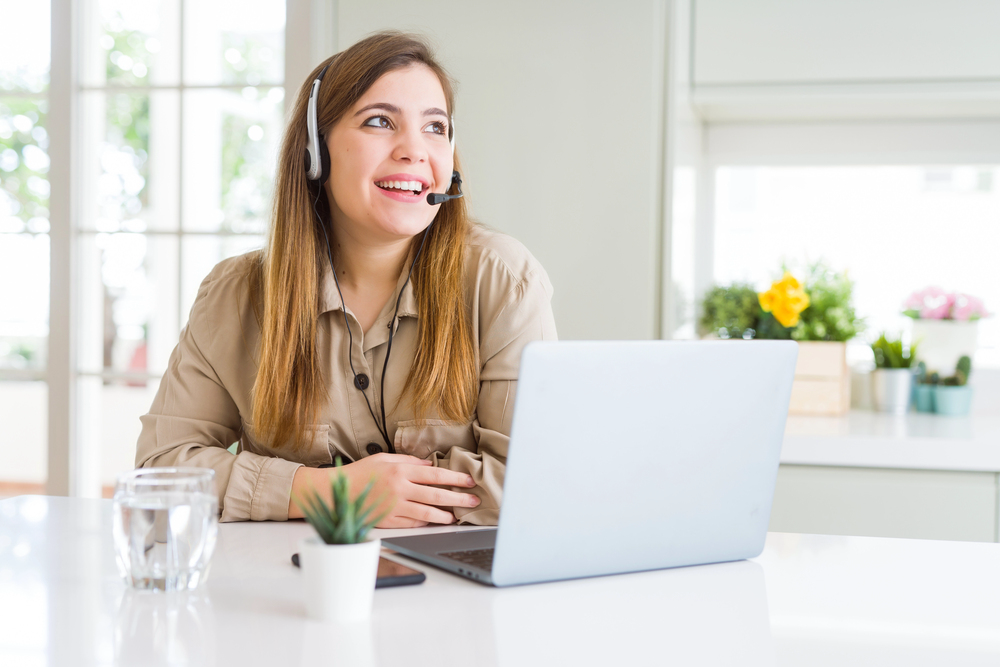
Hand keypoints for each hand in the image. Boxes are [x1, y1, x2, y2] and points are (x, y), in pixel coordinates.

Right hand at [288, 453, 479, 527]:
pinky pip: (412, 524)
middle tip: (473, 501)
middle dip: (458, 498)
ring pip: (427, 514)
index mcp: (400, 471)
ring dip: (444, 516)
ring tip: (456, 516)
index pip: (436, 475)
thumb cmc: (360, 472)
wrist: (336, 492)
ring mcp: (395, 507)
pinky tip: (434, 522)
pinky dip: (424, 524)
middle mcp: (400, 489)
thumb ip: (409, 461)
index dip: (455, 478)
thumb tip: (430, 465)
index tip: (469, 481)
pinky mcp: (388, 521)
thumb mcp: (384, 458)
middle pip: (436, 495)